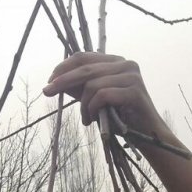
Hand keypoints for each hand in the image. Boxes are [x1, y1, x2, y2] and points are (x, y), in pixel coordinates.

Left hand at [42, 52, 166, 138]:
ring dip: (83, 105)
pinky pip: (102, 96)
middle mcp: (125, 63)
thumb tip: (53, 81)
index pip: (83, 57)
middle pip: (85, 68)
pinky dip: (93, 108)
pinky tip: (94, 119)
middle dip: (62, 81)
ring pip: (92, 84)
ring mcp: (131, 76)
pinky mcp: (134, 91)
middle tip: (47, 92)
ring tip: (86, 118)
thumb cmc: (119, 116)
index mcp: (115, 61)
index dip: (63, 68)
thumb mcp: (94, 99)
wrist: (144, 133)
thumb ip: (79, 87)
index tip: (49, 81)